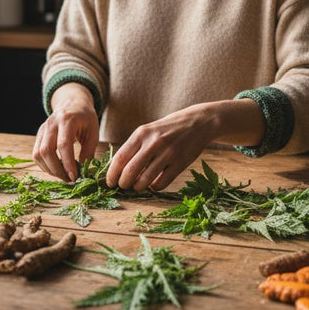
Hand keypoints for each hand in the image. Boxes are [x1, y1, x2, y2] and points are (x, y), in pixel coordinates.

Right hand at [32, 83, 98, 181]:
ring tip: (63, 175)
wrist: (72, 103)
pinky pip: (36, 154)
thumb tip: (83, 172)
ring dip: (50, 169)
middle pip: (47, 151)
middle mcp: (51, 123)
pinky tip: (56, 169)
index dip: (68, 163)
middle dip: (57, 169)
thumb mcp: (93, 132)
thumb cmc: (85, 118)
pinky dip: (44, 165)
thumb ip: (88, 151)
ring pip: (38, 154)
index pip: (63, 145)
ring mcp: (43, 129)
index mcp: (67, 120)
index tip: (75, 177)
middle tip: (69, 179)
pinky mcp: (39, 135)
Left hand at [105, 103, 220, 191]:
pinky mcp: (180, 163)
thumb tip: (118, 169)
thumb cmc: (168, 128)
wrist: (198, 122)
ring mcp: (168, 153)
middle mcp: (153, 142)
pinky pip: (161, 183)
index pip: (120, 158)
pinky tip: (154, 184)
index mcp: (141, 133)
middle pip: (130, 171)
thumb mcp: (149, 130)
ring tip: (138, 186)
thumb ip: (135, 146)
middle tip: (123, 186)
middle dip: (123, 183)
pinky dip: (154, 187)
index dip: (112, 174)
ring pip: (145, 180)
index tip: (109, 183)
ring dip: (138, 187)